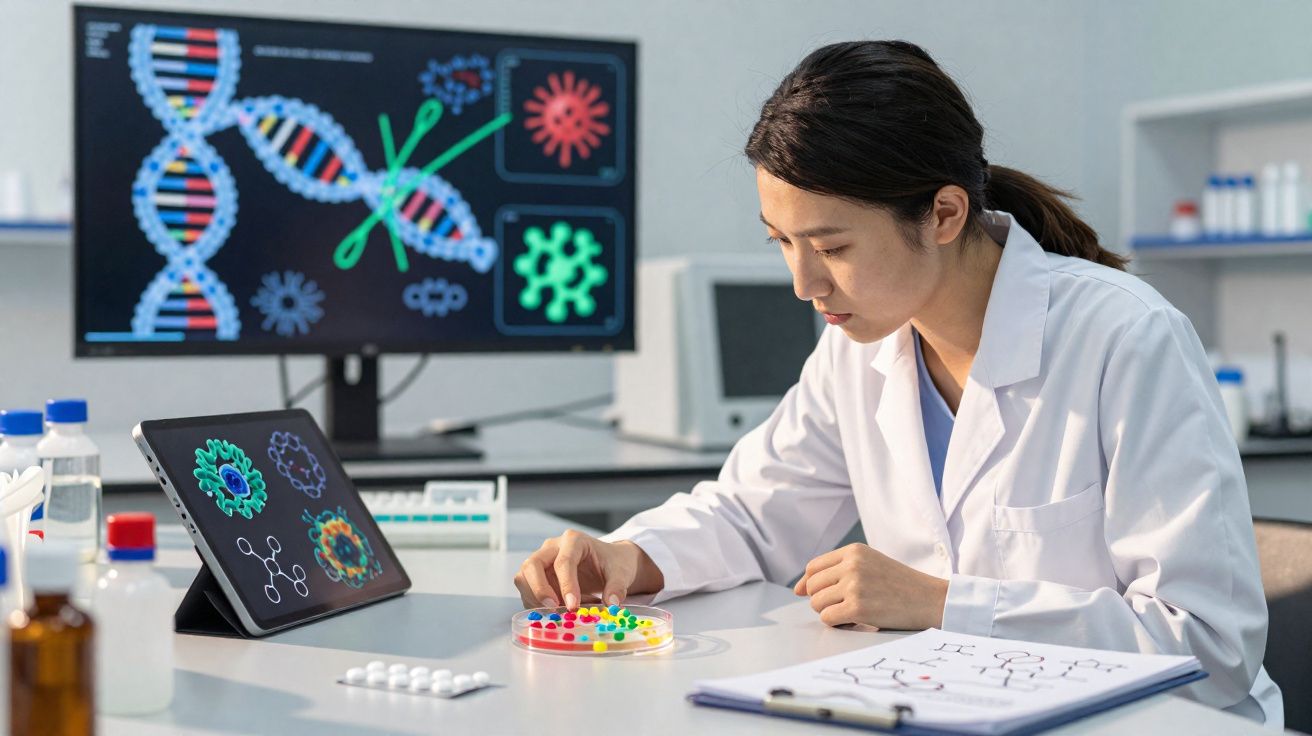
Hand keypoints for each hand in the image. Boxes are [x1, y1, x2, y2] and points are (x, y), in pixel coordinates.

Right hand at [514, 530, 663, 609]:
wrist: (610, 563)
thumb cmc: (614, 563)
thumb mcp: (622, 572)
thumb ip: (617, 587)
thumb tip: (612, 604)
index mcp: (573, 541)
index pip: (563, 562)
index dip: (566, 585)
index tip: (573, 606)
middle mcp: (553, 547)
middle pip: (533, 565)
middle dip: (540, 589)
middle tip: (554, 608)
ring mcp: (542, 561)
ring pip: (524, 577)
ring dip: (534, 597)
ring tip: (555, 612)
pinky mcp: (538, 577)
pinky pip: (527, 591)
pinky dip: (535, 604)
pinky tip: (554, 612)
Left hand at [793, 543, 947, 629]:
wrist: (930, 599)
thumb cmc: (899, 584)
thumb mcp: (870, 564)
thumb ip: (836, 570)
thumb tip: (797, 589)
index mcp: (853, 551)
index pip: (813, 568)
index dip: (810, 584)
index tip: (819, 595)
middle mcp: (851, 565)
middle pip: (812, 587)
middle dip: (821, 600)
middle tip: (841, 606)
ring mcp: (854, 586)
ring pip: (817, 603)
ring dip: (829, 612)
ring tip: (849, 613)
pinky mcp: (858, 607)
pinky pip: (828, 618)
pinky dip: (837, 624)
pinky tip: (853, 622)